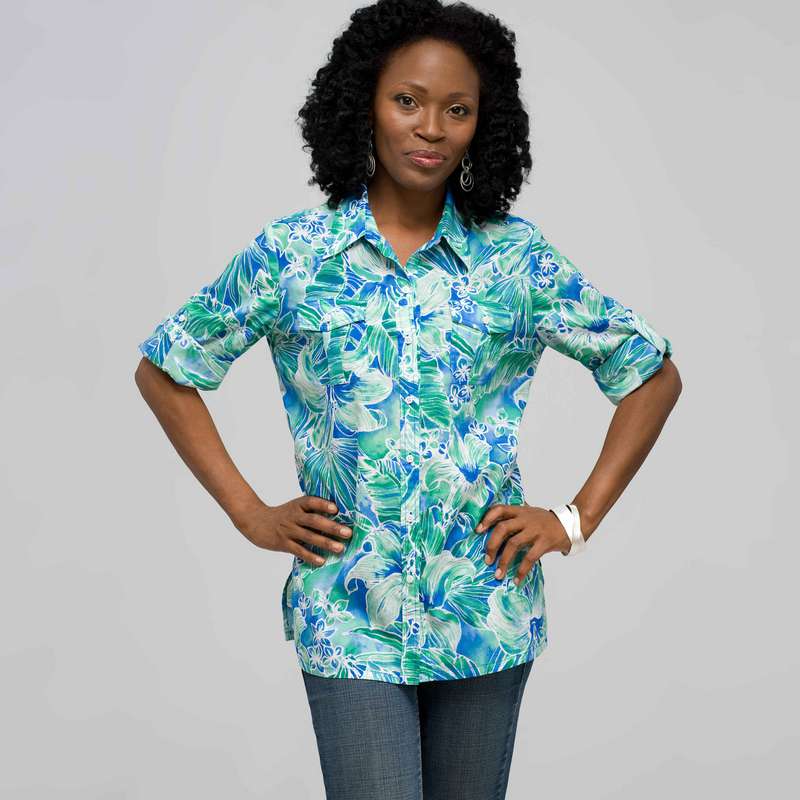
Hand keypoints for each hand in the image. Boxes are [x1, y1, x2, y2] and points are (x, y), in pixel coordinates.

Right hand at [234, 495, 351, 565]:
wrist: (255, 521)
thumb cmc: (282, 515)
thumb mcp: (294, 508)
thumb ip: (311, 511)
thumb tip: (337, 517)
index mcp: (297, 505)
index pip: (311, 502)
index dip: (323, 504)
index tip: (336, 509)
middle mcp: (293, 516)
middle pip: (314, 521)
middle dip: (332, 527)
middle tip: (348, 533)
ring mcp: (288, 530)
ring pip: (309, 536)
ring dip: (326, 543)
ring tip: (340, 548)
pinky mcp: (283, 543)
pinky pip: (298, 550)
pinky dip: (310, 556)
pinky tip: (321, 561)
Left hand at [474, 503, 571, 584]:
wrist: (569, 524)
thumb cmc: (545, 521)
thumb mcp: (529, 513)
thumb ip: (514, 515)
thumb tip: (491, 522)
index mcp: (520, 511)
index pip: (499, 509)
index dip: (487, 519)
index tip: (478, 531)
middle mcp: (526, 518)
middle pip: (502, 528)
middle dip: (491, 545)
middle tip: (487, 559)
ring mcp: (535, 530)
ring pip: (513, 544)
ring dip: (504, 561)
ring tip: (498, 574)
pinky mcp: (544, 542)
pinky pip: (530, 557)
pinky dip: (521, 570)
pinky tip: (516, 579)